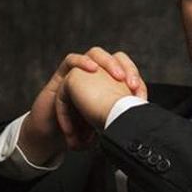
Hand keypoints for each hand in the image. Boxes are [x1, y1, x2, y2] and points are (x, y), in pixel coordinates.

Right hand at [20, 48, 145, 160]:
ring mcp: (79, 73)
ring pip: (94, 54)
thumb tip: (139, 122)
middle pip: (115, 58)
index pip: (128, 72)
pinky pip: (70, 61)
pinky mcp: (61, 75)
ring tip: (115, 76)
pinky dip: (81, 62)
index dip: (137, 80)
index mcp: (109, 87)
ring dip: (107, 62)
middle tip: (130, 84)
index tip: (141, 96)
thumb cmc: (78, 132)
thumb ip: (117, 120)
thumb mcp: (103, 127)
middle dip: (126, 67)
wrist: (51, 138)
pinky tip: (91, 69)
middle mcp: (95, 76)